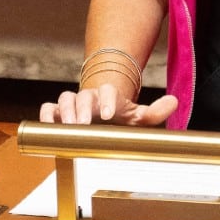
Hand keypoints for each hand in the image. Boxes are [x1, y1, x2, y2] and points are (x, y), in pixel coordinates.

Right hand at [39, 86, 177, 125]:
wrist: (103, 116)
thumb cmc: (121, 118)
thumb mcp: (139, 117)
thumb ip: (155, 112)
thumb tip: (174, 102)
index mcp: (109, 95)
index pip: (108, 91)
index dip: (108, 100)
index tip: (109, 114)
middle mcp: (89, 97)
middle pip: (83, 95)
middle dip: (82, 108)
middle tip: (82, 124)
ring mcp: (72, 104)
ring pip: (64, 99)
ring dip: (64, 112)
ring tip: (67, 127)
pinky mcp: (57, 113)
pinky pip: (48, 109)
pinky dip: (46, 115)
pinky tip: (48, 125)